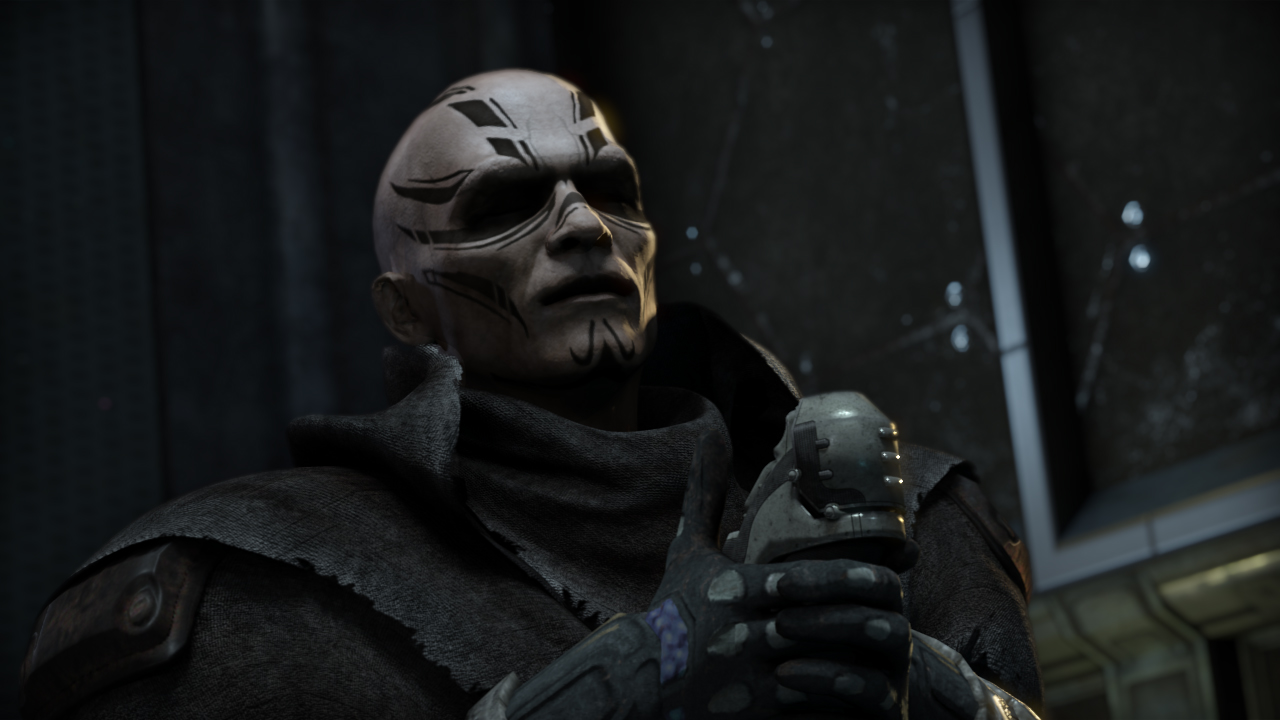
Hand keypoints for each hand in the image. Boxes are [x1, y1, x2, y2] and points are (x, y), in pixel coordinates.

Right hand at [651, 432, 911, 717]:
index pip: (802, 580)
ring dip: (860, 665)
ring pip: (820, 670)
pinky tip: (862, 698)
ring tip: (895, 659)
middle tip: (904, 615)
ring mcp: (749, 675)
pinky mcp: (753, 711)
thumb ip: (703, 493)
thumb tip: (708, 435)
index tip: (889, 574)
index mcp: (737, 589)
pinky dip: (836, 702)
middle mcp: (745, 630)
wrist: (637, 676)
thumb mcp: (686, 550)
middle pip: (821, 623)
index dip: (851, 578)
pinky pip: (806, 708)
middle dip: (866, 619)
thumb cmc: (672, 608)